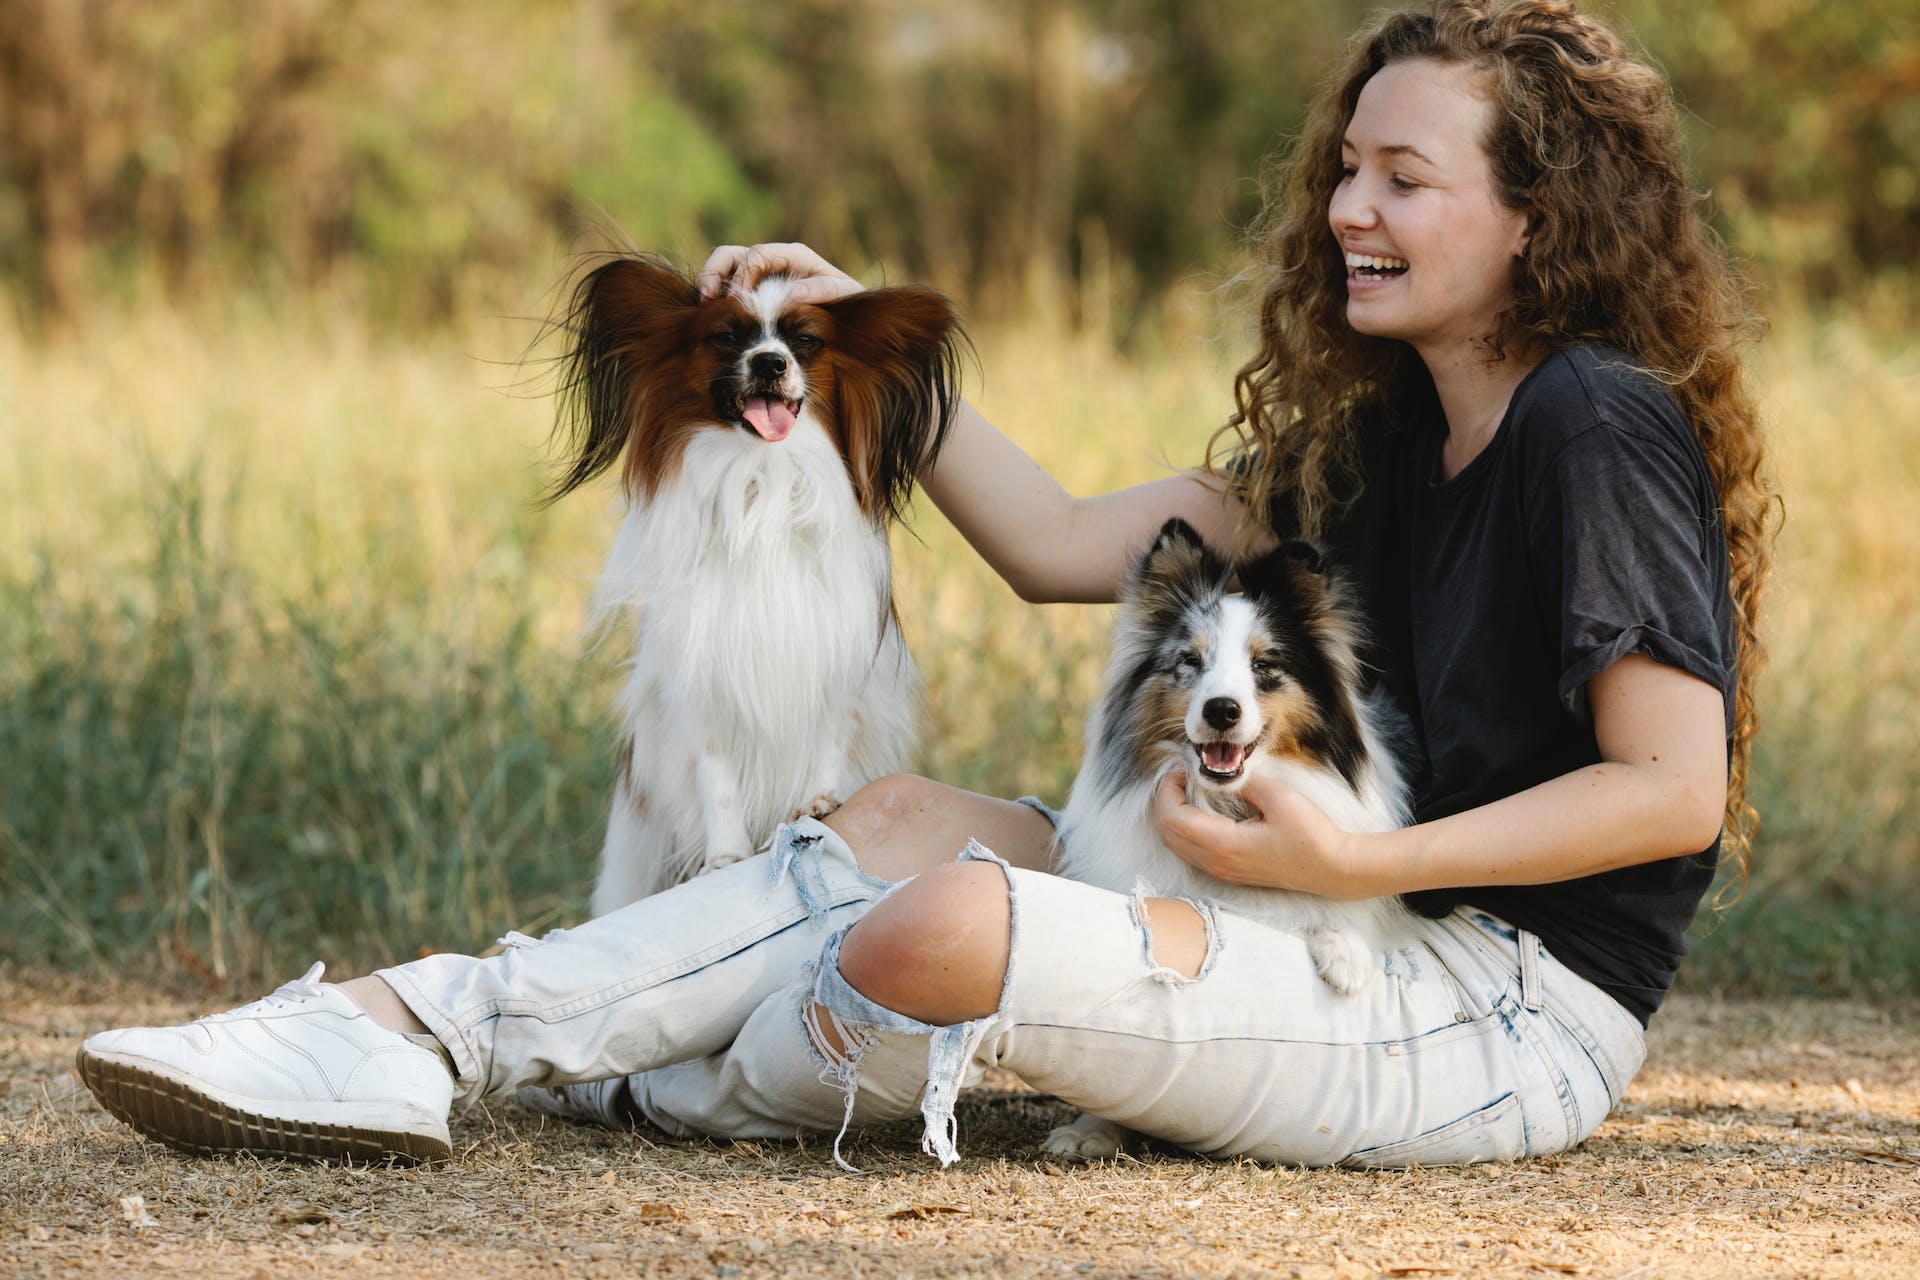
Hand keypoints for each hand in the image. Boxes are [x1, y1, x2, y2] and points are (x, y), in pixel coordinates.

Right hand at [695, 242, 863, 304]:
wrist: (847, 314)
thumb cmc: (846, 302)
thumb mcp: (843, 294)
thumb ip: (823, 290)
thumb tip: (795, 292)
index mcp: (792, 255)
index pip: (758, 255)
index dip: (744, 274)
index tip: (737, 300)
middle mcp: (772, 260)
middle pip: (732, 255)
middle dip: (715, 273)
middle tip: (706, 298)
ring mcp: (758, 274)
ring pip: (723, 267)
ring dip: (709, 282)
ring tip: (702, 304)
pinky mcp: (751, 290)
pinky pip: (726, 286)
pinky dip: (714, 296)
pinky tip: (709, 314)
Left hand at [1151, 769, 1371, 898]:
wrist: (1332, 869)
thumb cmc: (1311, 835)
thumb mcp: (1278, 798)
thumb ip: (1243, 783)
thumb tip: (1218, 772)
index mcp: (1222, 845)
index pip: (1171, 818)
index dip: (1168, 788)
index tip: (1182, 767)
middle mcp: (1215, 863)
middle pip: (1166, 832)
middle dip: (1165, 798)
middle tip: (1182, 774)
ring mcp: (1221, 870)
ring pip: (1175, 843)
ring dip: (1173, 813)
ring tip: (1189, 786)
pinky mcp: (1228, 871)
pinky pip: (1190, 850)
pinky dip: (1184, 826)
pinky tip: (1201, 807)